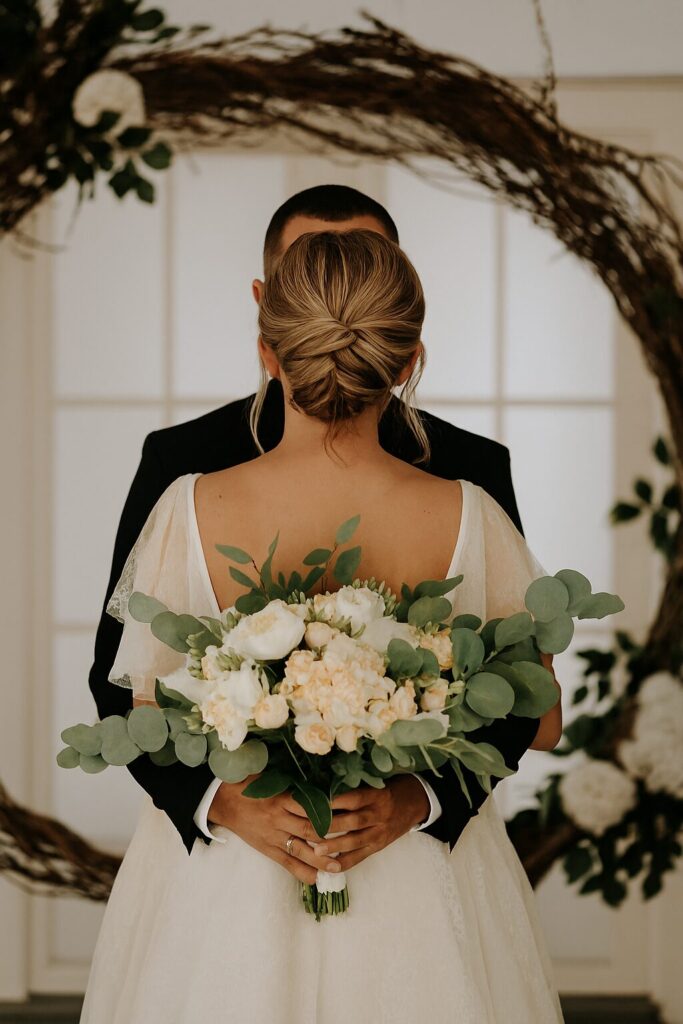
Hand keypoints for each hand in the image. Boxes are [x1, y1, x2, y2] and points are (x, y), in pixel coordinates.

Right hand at [207, 774, 343, 885]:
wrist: (224, 801)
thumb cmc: (250, 786)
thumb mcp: (271, 779)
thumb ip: (293, 784)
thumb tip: (320, 782)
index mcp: (281, 799)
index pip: (309, 806)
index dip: (329, 811)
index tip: (348, 814)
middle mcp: (279, 819)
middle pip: (309, 830)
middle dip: (330, 838)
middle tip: (350, 842)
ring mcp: (273, 836)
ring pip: (300, 850)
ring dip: (320, 860)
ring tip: (338, 867)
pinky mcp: (267, 849)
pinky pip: (286, 863)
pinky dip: (301, 872)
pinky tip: (315, 878)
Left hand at [302, 775, 429, 872]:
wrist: (415, 802)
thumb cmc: (388, 788)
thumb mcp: (376, 782)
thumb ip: (354, 787)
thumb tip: (323, 788)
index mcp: (377, 795)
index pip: (354, 798)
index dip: (335, 801)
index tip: (314, 801)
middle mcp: (379, 814)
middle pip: (353, 821)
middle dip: (330, 826)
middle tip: (308, 829)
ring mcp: (380, 832)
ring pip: (356, 841)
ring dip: (335, 846)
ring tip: (316, 851)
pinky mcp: (379, 846)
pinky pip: (361, 856)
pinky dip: (345, 862)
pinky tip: (330, 866)